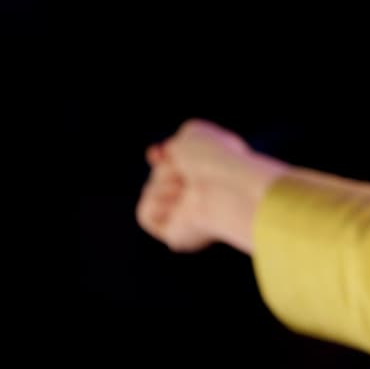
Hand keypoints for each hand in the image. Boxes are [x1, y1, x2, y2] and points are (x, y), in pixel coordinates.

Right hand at [136, 118, 286, 253]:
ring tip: (189, 190)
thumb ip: (178, 141)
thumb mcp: (195, 133)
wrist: (224, 188)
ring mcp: (191, 217)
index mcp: (216, 173)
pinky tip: (180, 206)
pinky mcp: (177, 236)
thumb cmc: (215, 159)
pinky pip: (145, 213)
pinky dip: (157, 205)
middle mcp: (205, 196)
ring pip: (150, 192)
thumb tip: (162, 156)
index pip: (181, 166)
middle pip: (159, 175)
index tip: (156, 152)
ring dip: (163, 185)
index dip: (164, 159)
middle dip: (165, 169)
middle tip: (187, 172)